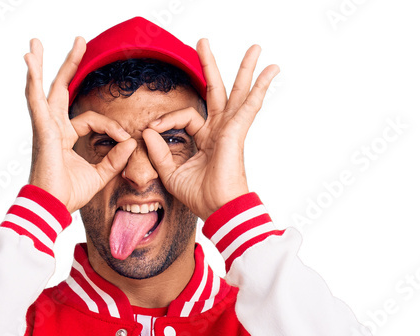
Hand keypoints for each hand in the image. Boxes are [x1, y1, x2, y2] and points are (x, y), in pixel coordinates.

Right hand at [23, 36, 136, 213]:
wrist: (53, 207)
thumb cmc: (69, 194)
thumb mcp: (99, 175)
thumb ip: (115, 159)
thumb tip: (131, 143)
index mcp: (65, 137)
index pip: (91, 119)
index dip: (111, 127)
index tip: (126, 139)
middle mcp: (53, 128)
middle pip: (61, 90)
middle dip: (70, 65)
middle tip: (80, 41)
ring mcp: (45, 127)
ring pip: (44, 88)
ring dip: (42, 64)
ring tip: (36, 43)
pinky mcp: (41, 129)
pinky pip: (35, 100)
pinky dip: (32, 80)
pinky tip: (30, 61)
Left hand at [141, 39, 278, 219]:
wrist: (218, 209)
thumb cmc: (200, 197)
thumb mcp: (171, 173)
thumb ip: (159, 153)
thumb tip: (148, 132)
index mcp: (206, 139)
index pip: (185, 117)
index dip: (166, 120)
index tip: (151, 130)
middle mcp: (220, 130)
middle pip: (215, 91)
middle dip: (209, 66)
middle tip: (202, 42)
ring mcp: (230, 129)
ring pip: (237, 91)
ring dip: (245, 68)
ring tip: (256, 48)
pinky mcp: (237, 131)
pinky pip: (250, 104)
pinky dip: (260, 87)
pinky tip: (271, 71)